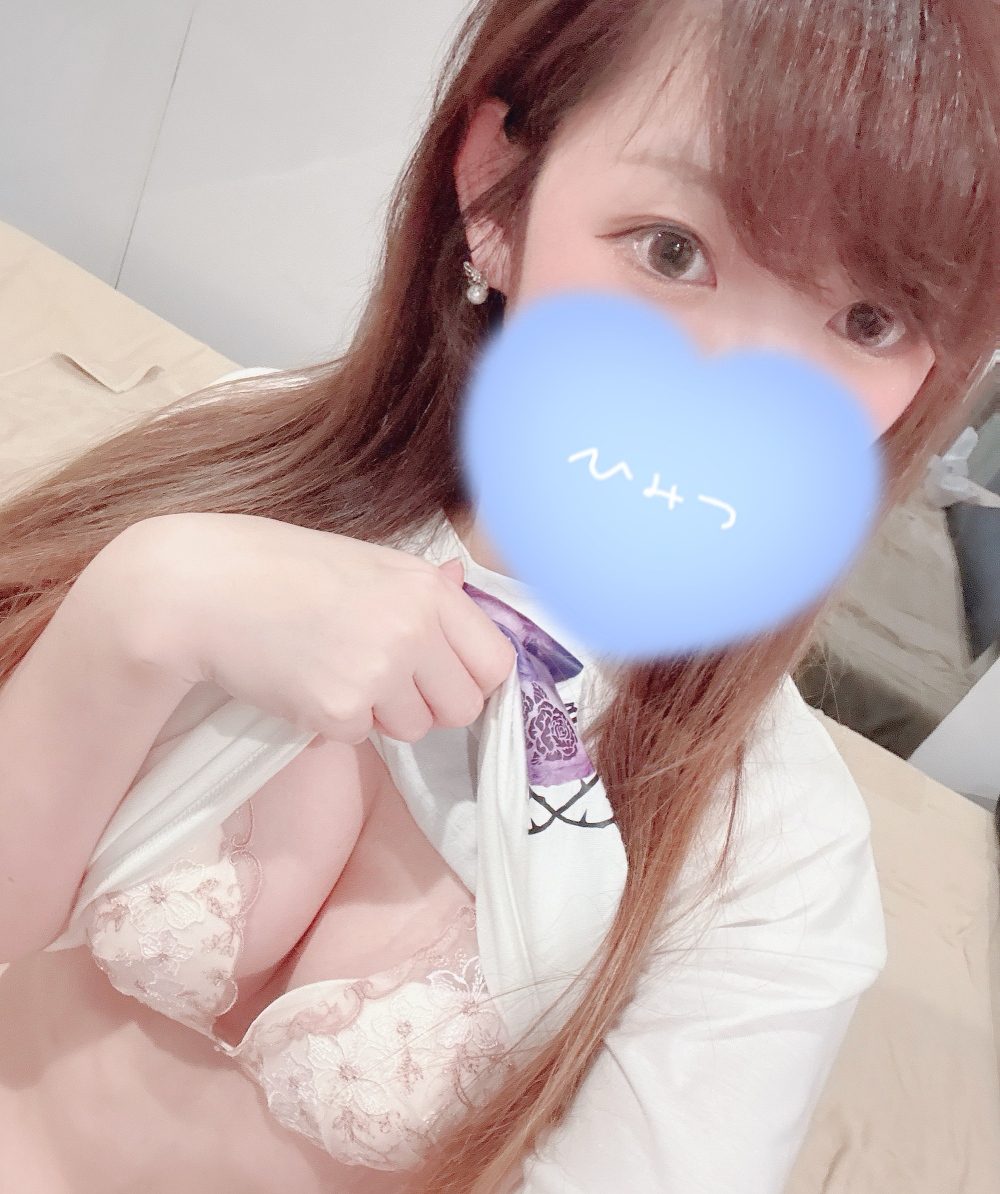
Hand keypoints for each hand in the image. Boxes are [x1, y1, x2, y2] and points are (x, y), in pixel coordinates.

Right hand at [120, 512, 515, 743]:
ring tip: (336, 671)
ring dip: (383, 714)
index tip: (444, 677)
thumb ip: (421, 588)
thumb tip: (463, 581)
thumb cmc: (282, 569)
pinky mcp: (340, 709)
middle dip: (430, 704)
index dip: (471, 677)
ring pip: (415, 728)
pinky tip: (305, 683)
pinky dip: (338, 722)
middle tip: (384, 680)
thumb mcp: (365, 563)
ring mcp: (379, 671)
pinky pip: (362, 736)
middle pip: (463, 706)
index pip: (495, 661)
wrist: (204, 588)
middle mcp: (414, 628)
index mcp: (427, 588)